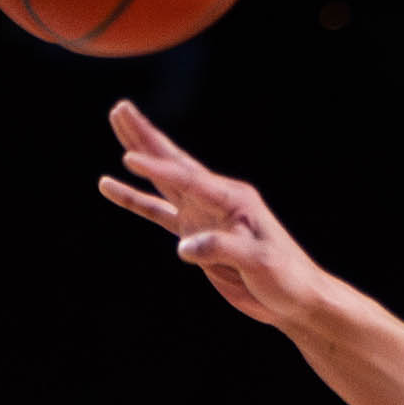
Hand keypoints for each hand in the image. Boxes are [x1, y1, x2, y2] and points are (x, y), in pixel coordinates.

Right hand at [97, 100, 327, 325]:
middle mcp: (215, 199)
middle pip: (173, 162)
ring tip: (117, 125)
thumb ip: (223, 249)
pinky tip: (110, 187)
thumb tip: (184, 246)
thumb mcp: (259, 262)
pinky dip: (135, 199)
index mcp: (233, 198)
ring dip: (140, 154)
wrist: (293, 296)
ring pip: (162, 179)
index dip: (159, 169)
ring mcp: (203, 214)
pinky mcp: (194, 233)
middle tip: (120, 108)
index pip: (189, 179)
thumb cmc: (284, 276)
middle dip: (145, 137)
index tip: (130, 159)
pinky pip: (157, 211)